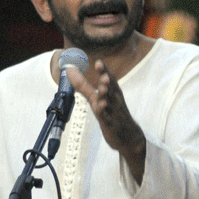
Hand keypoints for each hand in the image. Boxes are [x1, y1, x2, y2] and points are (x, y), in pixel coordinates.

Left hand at [66, 61, 145, 181]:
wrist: (128, 136)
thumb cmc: (112, 113)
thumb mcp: (98, 98)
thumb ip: (84, 86)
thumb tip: (70, 70)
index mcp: (113, 93)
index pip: (110, 80)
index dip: (105, 71)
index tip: (99, 62)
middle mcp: (114, 101)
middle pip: (111, 89)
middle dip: (107, 82)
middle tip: (103, 75)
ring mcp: (113, 113)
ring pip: (109, 103)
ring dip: (105, 95)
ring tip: (102, 87)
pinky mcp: (110, 124)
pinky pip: (107, 118)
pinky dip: (103, 112)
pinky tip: (100, 107)